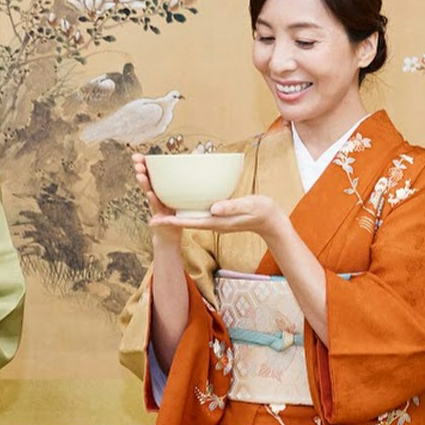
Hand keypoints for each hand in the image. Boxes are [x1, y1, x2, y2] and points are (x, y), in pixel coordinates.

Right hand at [133, 153, 179, 243]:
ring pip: (150, 194)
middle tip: (138, 163)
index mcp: (160, 188)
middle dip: (141, 171)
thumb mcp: (182, 192)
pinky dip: (154, 202)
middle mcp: (156, 196)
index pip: (150, 173)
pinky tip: (151, 195)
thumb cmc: (177, 211)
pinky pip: (158, 209)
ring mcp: (157, 208)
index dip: (143, 164)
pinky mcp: (162, 220)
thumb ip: (188, 172)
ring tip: (140, 175)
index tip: (136, 155)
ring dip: (145, 184)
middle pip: (147, 181)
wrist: (171, 233)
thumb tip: (199, 150)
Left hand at [151, 193, 288, 241]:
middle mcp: (214, 222)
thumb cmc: (262, 212)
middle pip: (187, 221)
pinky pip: (200, 213)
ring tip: (162, 209)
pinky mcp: (220, 215)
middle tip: (152, 217)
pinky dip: (189, 208)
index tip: (158, 220)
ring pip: (192, 217)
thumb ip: (231, 207)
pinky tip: (183, 202)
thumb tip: (213, 208)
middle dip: (170, 218)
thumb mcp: (248, 206)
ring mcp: (217, 220)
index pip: (191, 222)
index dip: (173, 220)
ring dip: (177, 213)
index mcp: (218, 222)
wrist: (272, 221)